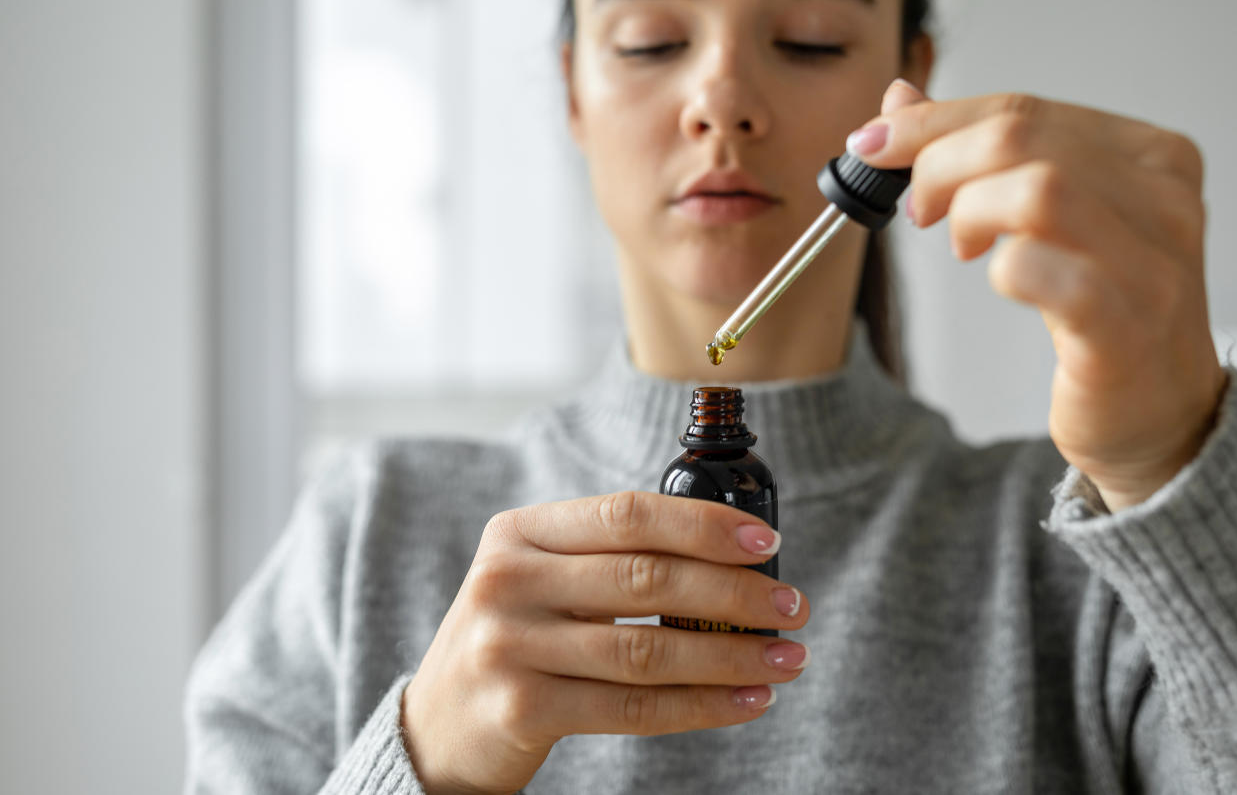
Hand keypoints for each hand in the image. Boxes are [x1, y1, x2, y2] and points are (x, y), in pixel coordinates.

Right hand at [400, 491, 806, 794]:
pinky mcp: (522, 707)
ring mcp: (510, 644)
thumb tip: (730, 557)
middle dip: (734, 593)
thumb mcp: (537, 580)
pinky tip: (745, 699)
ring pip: (647, 648)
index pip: (627, 514)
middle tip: (792, 606)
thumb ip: (606, 559)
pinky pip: (633, 706)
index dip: (704, 525)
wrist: (436, 728)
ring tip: (785, 658)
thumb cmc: (513, 640)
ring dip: (730, 655)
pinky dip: (701, 705)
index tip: (766, 541)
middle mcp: (509, 579)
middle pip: (646, 579)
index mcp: (520, 532)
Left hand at [848, 80, 1226, 509]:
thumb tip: (901, 102)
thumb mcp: (1051, 218)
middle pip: (1021, 139)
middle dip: (940, 165)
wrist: (1161, 412)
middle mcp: (1163, 200)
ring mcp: (1150, 263)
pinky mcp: (1122, 324)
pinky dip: (999, 269)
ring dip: (968, 212)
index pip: (1024, 109)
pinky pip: (1038, 270)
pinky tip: (999, 279)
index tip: (875, 142)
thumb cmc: (1104, 312)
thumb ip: (985, 154)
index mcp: (1149, 157)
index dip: (934, 121)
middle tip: (918, 209)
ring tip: (960, 244)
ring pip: (1036, 190)